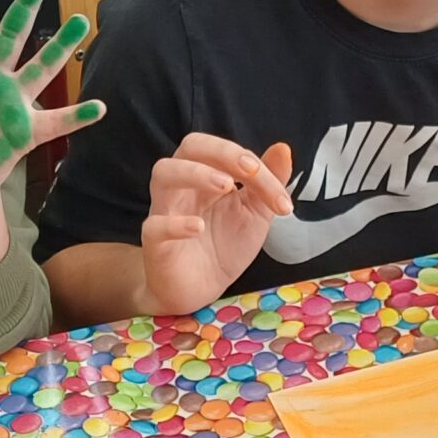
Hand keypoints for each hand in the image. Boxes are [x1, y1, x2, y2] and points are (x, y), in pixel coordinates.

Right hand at [142, 135, 293, 314]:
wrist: (201, 291)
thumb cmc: (224, 246)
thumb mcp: (255, 214)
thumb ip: (268, 183)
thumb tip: (283, 148)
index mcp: (209, 174)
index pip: (227, 152)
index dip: (256, 167)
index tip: (282, 200)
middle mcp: (185, 186)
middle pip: (191, 146)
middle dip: (222, 151)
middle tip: (250, 170)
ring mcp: (166, 211)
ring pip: (164, 173)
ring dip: (196, 173)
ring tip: (225, 186)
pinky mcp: (155, 243)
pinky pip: (155, 225)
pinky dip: (175, 223)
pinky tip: (198, 227)